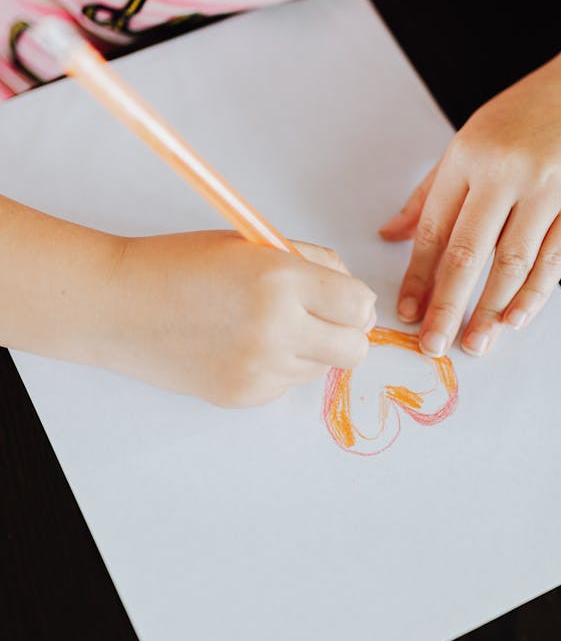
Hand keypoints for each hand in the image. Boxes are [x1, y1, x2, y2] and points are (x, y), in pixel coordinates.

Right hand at [102, 233, 375, 405]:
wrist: (119, 306)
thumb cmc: (182, 265)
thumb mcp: (253, 245)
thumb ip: (310, 263)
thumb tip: (355, 294)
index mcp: (281, 279)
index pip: (360, 304)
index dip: (355, 300)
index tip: (341, 297)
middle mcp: (276, 328)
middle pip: (355, 349)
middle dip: (348, 333)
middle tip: (322, 318)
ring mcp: (260, 368)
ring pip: (322, 368)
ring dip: (310, 349)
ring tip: (266, 326)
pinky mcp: (244, 395)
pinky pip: (287, 383)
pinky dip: (277, 366)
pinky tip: (241, 345)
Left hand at [380, 61, 560, 356]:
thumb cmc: (530, 114)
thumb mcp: (471, 138)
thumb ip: (431, 191)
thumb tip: (390, 234)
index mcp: (469, 156)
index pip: (435, 229)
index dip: (418, 276)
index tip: (407, 311)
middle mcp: (505, 173)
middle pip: (468, 253)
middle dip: (447, 305)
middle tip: (432, 344)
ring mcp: (547, 189)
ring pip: (512, 263)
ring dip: (490, 310)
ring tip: (475, 342)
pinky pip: (554, 259)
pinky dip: (533, 294)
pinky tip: (515, 319)